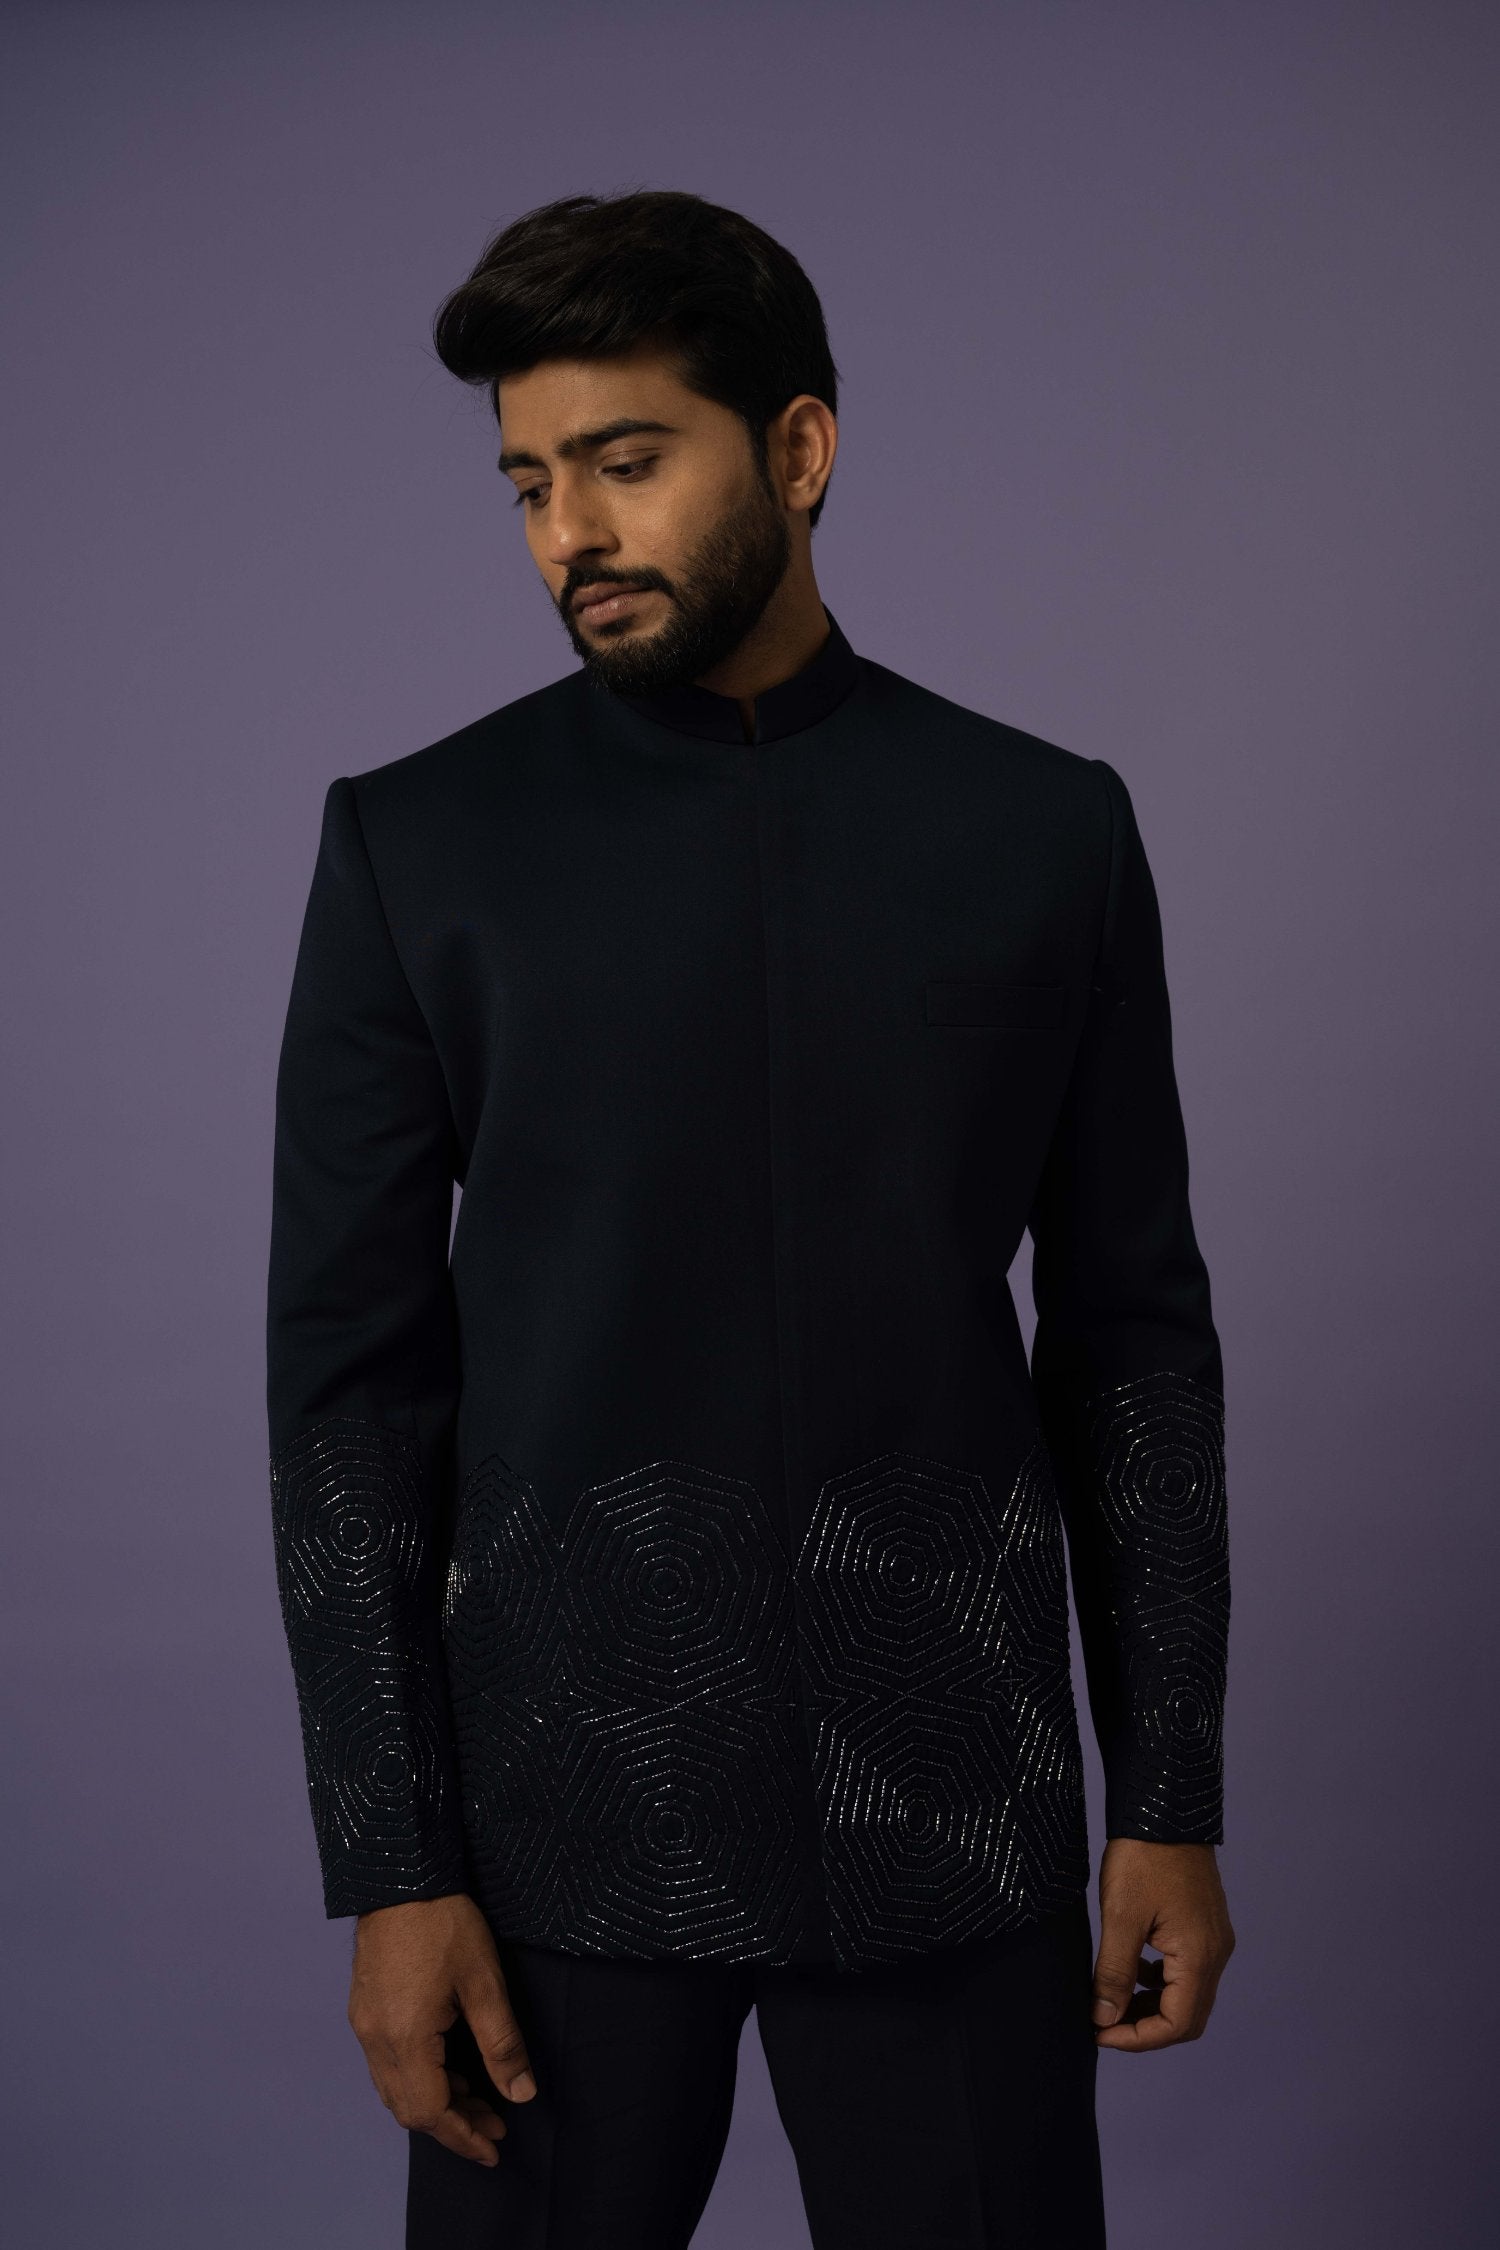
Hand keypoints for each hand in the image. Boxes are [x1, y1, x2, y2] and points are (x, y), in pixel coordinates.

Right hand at [347, 1892, 538, 2165]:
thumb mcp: (484, 1982)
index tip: (494, 2150)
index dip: (463, 2137)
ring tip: (476, 2096)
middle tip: (494, 2124)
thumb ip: (501, 2043)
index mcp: (405, 2039)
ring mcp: (364, 2025)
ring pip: (395, 2089)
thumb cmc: (445, 1922)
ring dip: (435, 2102)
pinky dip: (417, 2079)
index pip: (431, 2112)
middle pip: (409, 2109)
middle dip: (452, 2124)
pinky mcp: (363, 2009)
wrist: (400, 1875)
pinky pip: (386, 2065)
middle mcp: (375, 2040)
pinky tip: (448, 2065)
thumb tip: (521, 2094)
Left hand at [1090, 1838, 1234, 2050]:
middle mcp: (1216, 1953)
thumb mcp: (1120, 1916)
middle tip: (1104, 2024)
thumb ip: (1114, 1973)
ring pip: (1188, 1996)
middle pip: (1188, 2017)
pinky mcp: (1205, 1926)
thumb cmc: (1142, 1856)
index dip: (1138, 2038)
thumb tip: (1103, 2020)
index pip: (1177, 2024)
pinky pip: (1187, 1972)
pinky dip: (1161, 1983)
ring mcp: (1214, 1939)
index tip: (1099, 2032)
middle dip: (1145, 2028)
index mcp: (1199, 1956)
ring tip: (1112, 2001)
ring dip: (1152, 2007)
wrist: (1163, 1808)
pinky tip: (1133, 1969)